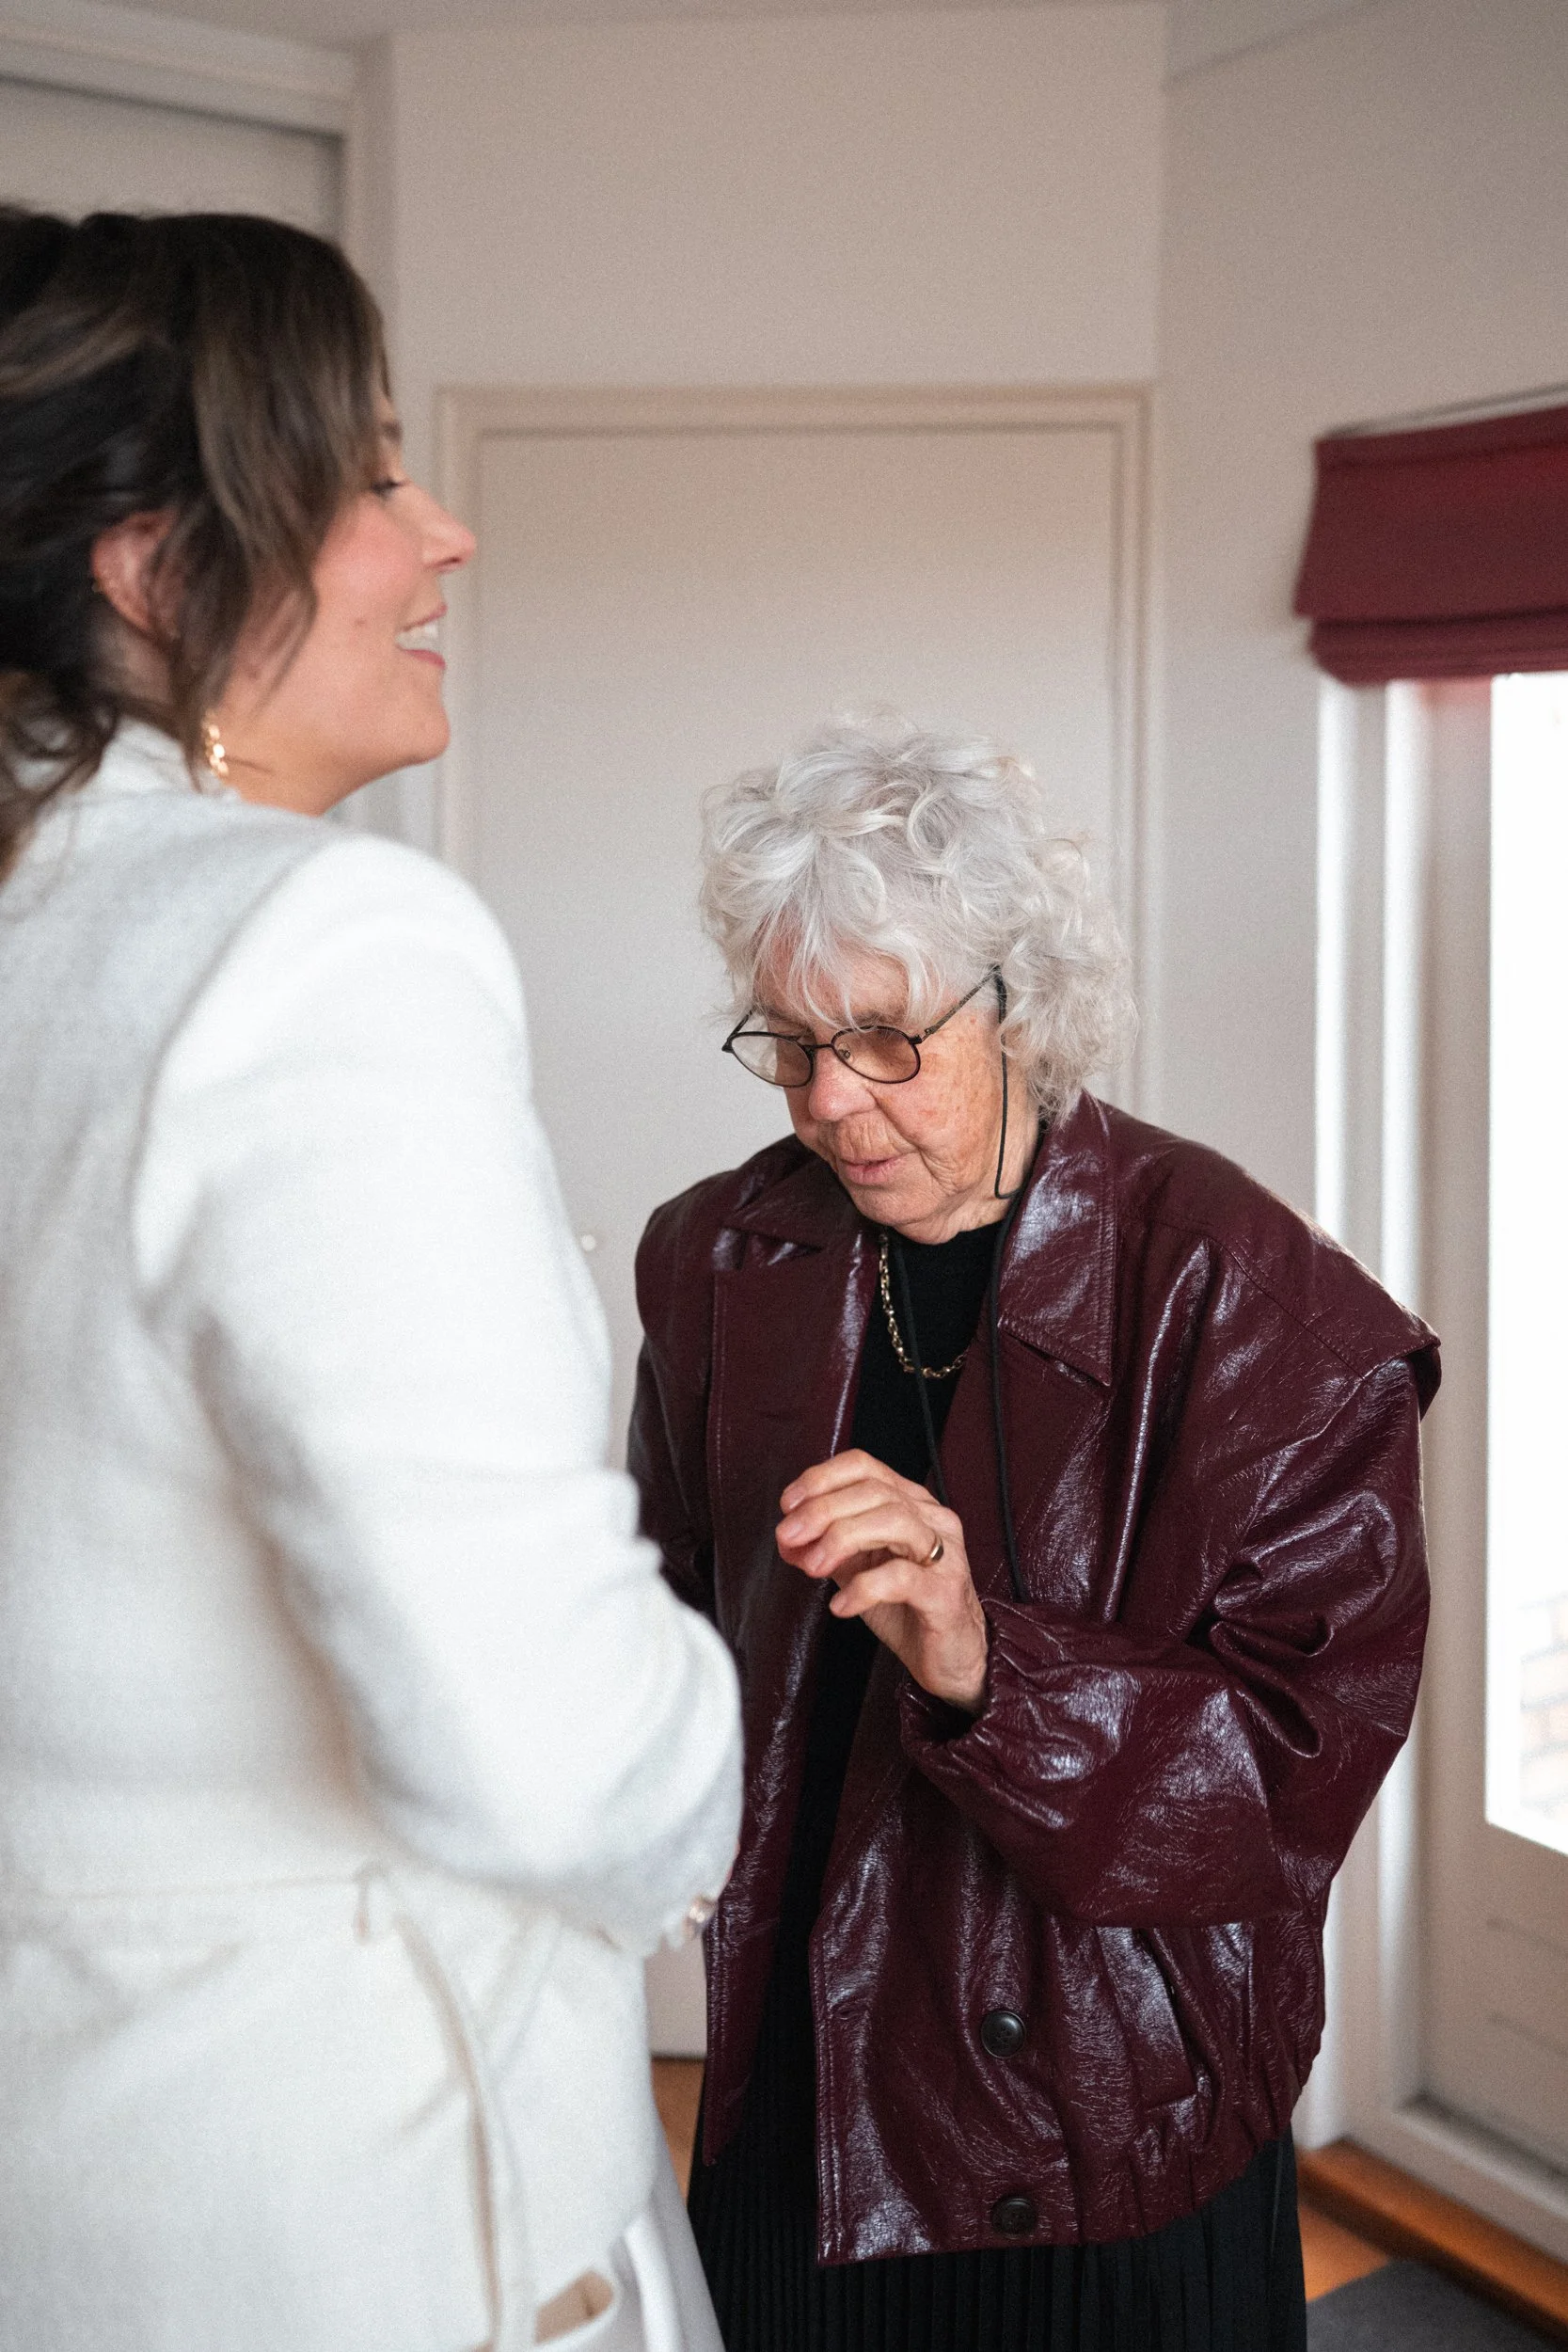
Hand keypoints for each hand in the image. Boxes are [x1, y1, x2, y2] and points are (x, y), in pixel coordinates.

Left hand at [776, 1450, 987, 1712]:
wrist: (952, 1657)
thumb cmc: (907, 1607)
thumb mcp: (860, 1569)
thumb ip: (828, 1548)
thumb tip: (788, 1538)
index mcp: (910, 1503)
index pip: (864, 1467)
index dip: (821, 1479)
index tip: (788, 1504)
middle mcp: (931, 1519)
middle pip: (874, 1491)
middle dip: (822, 1510)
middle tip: (788, 1537)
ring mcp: (944, 1554)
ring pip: (894, 1521)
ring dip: (842, 1538)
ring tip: (813, 1567)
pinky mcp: (946, 1593)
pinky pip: (903, 1578)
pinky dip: (864, 1587)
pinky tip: (841, 1604)